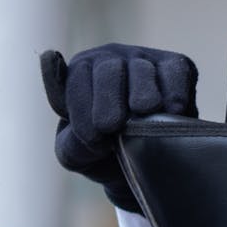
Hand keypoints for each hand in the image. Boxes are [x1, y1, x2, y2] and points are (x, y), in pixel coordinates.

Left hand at [41, 44, 197, 211]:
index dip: (82, 109)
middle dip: (108, 100)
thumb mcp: (75, 151)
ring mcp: (144, 60)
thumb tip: (50, 58)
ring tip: (143, 114)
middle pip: (108, 69)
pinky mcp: (176, 66)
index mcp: (80, 72)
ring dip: (142, 94)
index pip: (77, 79)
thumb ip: (63, 121)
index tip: (93, 139)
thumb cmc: (101, 152)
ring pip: (142, 69)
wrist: (142, 167)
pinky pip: (175, 72)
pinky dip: (174, 91)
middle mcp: (111, 58)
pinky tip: (172, 111)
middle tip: (111, 127)